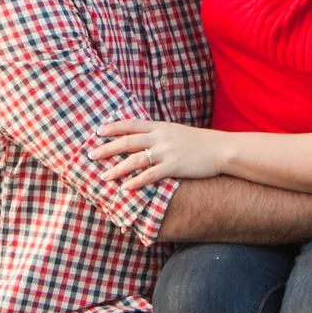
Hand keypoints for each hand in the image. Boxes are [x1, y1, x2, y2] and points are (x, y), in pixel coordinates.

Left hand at [93, 119, 230, 189]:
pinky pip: (150, 175)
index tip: (97, 131)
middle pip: (127, 141)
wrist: (220, 148)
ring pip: (135, 160)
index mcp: (160, 126)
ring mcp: (166, 152)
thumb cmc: (198, 142)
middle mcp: (160, 137)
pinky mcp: (174, 166)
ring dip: (117, 169)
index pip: (131, 124)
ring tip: (103, 176)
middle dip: (107, 149)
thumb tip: (142, 139)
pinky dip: (136, 182)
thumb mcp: (176, 132)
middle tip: (91, 155)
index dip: (113, 127)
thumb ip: (159, 134)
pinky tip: (125, 188)